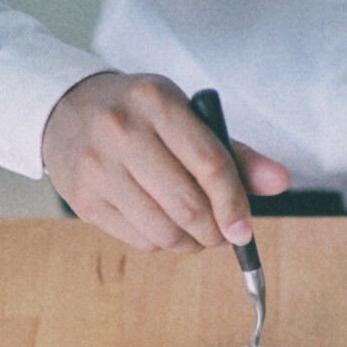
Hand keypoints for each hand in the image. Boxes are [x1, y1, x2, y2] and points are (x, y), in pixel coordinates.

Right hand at [41, 72, 289, 251]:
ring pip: (165, 231)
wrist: (67, 111)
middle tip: (222, 234)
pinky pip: (141, 241)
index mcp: (156, 102)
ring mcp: (99, 167)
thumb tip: (279, 182)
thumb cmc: (140, 117)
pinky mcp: (85, 200)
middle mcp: (122, 130)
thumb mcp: (186, 119)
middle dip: (215, 232)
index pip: (210, 164)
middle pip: (188, 206)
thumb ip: (235, 154)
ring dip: (192, 244)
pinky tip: (166, 228)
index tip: (244, 230)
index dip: (234, 205)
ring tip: (197, 234)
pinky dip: (164, 244)